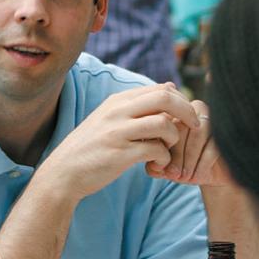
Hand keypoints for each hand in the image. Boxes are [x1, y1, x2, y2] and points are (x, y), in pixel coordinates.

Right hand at [39, 83, 197, 203]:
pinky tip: (159, 165)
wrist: (64, 172)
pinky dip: (164, 158)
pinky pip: (155, 149)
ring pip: (163, 124)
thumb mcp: (111, 118)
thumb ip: (139, 104)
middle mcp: (118, 111)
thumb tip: (171, 86)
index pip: (161, 89)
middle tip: (194, 128)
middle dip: (187, 112)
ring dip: (174, 139)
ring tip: (168, 150)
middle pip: (165, 98)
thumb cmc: (92, 147)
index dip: (181, 102)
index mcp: (118, 100)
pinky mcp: (120, 154)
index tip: (187, 118)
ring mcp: (118, 132)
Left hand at [145, 97, 235, 186]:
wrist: (213, 175)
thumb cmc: (186, 167)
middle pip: (181, 128)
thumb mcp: (167, 169)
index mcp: (174, 112)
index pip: (164, 124)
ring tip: (185, 178)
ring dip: (189, 160)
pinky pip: (214, 145)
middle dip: (177, 156)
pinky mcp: (228, 132)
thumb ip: (155, 167)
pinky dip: (203, 164)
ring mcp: (214, 118)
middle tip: (173, 176)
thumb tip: (153, 168)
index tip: (160, 169)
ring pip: (198, 135)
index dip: (161, 148)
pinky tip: (197, 178)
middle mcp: (194, 109)